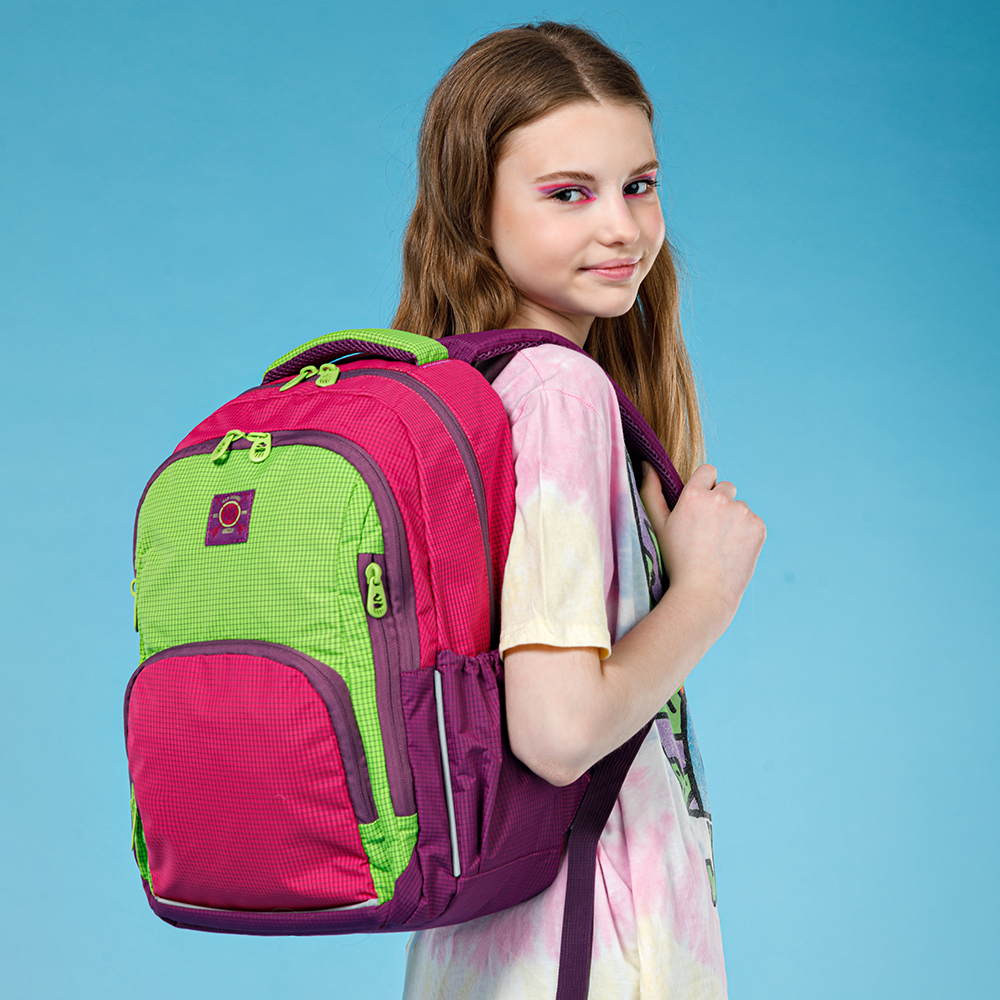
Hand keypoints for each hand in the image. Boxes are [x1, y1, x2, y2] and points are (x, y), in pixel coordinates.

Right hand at [640, 463, 765, 638]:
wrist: (703, 594)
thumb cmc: (675, 561)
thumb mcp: (657, 525)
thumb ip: (651, 491)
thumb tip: (647, 464)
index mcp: (694, 495)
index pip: (708, 471)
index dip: (704, 487)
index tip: (700, 506)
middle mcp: (721, 498)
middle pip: (726, 487)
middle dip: (719, 502)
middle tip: (707, 531)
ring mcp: (743, 512)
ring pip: (739, 506)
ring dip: (732, 518)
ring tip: (718, 545)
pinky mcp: (758, 527)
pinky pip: (752, 521)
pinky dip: (745, 532)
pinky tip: (731, 550)